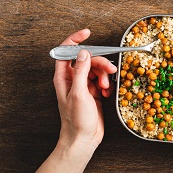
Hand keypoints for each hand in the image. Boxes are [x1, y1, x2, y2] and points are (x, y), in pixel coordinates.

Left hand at [53, 29, 116, 158]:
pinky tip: (107, 93)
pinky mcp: (92, 93)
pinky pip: (101, 81)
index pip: (66, 51)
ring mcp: (83, 86)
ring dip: (104, 76)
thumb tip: (83, 53)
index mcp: (63, 77)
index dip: (75, 39)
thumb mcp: (79, 94)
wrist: (83, 139)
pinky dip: (106, 85)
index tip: (87, 33)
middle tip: (109, 71)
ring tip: (106, 87)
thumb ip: (80, 71)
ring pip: (96, 70)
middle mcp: (72, 79)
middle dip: (99, 63)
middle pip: (87, 60)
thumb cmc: (76, 121)